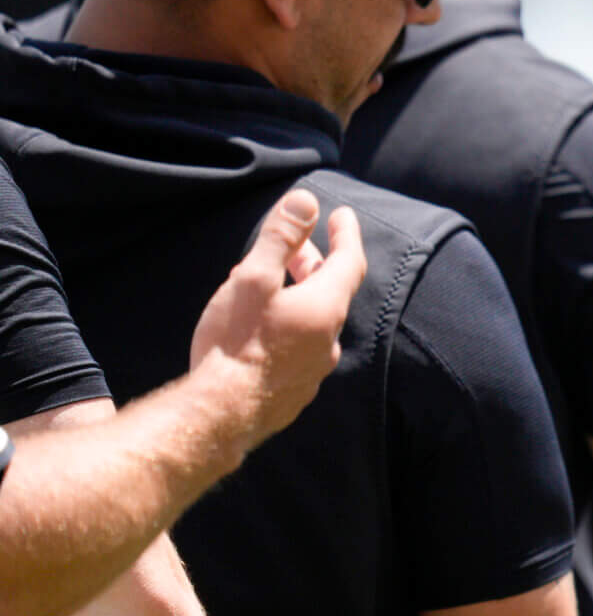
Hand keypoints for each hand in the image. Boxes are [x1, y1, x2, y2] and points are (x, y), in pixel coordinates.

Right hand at [189, 190, 365, 447]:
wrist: (220, 413)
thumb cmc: (234, 342)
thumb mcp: (253, 280)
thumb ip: (281, 239)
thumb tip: (306, 201)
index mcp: (325, 309)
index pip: (350, 262)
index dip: (346, 235)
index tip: (341, 215)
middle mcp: (328, 340)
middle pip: (331, 292)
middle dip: (315, 264)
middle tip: (299, 246)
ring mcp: (314, 369)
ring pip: (314, 321)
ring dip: (300, 296)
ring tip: (272, 281)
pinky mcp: (296, 390)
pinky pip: (300, 347)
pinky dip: (290, 325)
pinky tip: (264, 328)